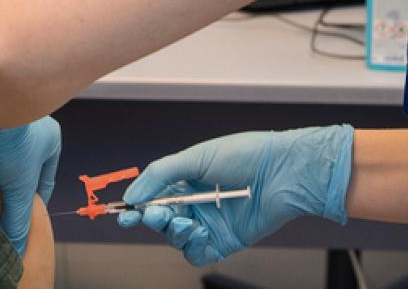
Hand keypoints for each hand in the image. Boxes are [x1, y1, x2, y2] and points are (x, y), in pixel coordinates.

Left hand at [0, 82, 60, 255]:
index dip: (34, 202)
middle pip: (22, 168)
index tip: (22, 219)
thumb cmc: (10, 141)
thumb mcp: (18, 186)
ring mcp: (7, 121)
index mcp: (51, 139)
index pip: (44, 179)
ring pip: (2, 158)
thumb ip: (18, 218)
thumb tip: (16, 248)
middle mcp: (32, 127)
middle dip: (11, 188)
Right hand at [118, 126, 352, 265]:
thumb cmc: (245, 155)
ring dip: (175, 231)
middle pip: (160, 219)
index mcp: (185, 179)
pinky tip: (200, 233)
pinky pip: (197, 253)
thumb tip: (132, 194)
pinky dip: (193, 247)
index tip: (124, 212)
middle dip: (153, 218)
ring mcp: (209, 222)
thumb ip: (160, 174)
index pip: (152, 196)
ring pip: (175, 238)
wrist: (283, 171)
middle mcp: (195, 202)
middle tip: (154, 214)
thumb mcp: (196, 156)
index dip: (136, 205)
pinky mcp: (224, 240)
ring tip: (188, 221)